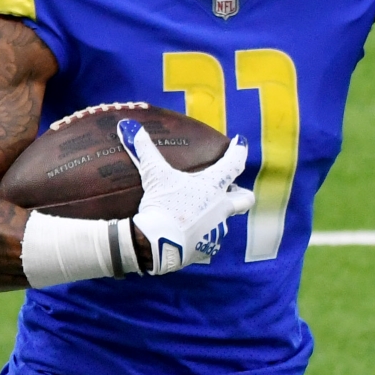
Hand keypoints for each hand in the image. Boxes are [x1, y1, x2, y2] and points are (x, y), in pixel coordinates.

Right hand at [118, 121, 254, 274]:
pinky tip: (186, 233)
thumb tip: (129, 126)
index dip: (239, 151)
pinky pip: (208, 240)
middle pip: (245, 199)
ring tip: (195, 213)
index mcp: (213, 187)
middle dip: (240, 193)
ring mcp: (217, 230)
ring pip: (224, 220)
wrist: (156, 243)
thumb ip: (145, 150)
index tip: (241, 143)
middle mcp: (222, 208)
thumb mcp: (153, 175)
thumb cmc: (161, 204)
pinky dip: (200, 235)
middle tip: (229, 189)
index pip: (234, 164)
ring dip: (215, 215)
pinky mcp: (208, 248)